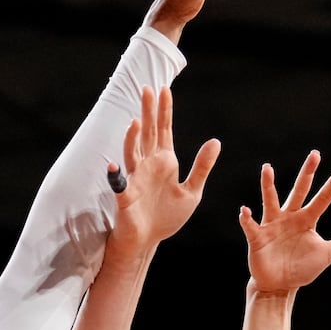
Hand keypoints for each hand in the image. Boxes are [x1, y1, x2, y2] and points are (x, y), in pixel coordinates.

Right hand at [110, 86, 218, 253]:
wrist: (148, 240)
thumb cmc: (166, 216)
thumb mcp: (192, 191)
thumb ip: (202, 167)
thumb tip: (216, 141)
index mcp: (165, 162)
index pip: (164, 131)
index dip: (164, 111)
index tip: (164, 89)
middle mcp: (148, 165)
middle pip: (148, 134)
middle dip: (148, 113)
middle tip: (147, 89)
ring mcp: (135, 179)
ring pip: (133, 154)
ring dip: (133, 138)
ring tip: (136, 121)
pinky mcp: (126, 197)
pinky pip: (120, 185)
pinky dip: (116, 176)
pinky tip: (114, 166)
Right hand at [240, 152, 330, 294]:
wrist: (280, 284)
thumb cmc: (302, 267)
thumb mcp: (326, 255)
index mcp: (307, 220)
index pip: (323, 199)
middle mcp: (290, 217)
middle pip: (299, 190)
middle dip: (307, 173)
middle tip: (315, 155)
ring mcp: (273, 225)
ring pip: (271, 200)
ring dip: (269, 185)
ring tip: (268, 168)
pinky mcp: (258, 237)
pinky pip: (251, 225)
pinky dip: (247, 219)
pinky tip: (245, 211)